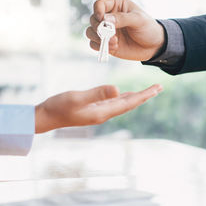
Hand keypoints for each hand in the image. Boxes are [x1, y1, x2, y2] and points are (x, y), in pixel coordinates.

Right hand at [35, 84, 161, 132]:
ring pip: (123, 104)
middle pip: (130, 104)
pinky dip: (124, 97)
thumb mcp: (77, 98)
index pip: (129, 102)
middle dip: (145, 95)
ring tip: (148, 92)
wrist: (46, 117)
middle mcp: (104, 114)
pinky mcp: (94, 109)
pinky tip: (125, 95)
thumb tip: (118, 90)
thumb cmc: (58, 107)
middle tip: (159, 87)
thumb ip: (97, 94)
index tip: (157, 88)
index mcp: (103, 112)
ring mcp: (99, 112)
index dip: (144, 95)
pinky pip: (114, 103)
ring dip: (137, 96)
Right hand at [86, 0, 164, 60]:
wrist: (154, 46)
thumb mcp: (138, 20)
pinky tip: (114, 47)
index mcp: (116, 5)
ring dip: (98, 38)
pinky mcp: (106, 43)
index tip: (103, 19)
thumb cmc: (148, 29)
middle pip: (93, 19)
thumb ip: (122, 18)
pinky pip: (93, 44)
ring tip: (114, 43)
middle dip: (99, 28)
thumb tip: (105, 19)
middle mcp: (108, 17)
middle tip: (112, 35)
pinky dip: (100, 47)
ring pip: (90, 32)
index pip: (99, 5)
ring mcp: (106, 31)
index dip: (98, 12)